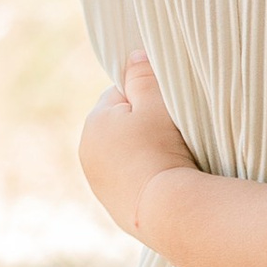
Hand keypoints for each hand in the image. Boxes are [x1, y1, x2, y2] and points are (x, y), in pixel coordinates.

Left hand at [80, 53, 198, 239]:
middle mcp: (90, 154)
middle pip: (123, 126)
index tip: (170, 108)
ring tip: (175, 159)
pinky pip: (135, 181)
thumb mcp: (156, 102)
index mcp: (94, 123)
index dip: (147, 96)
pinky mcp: (118, 210)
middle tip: (176, 133)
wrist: (169, 211)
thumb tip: (133, 56)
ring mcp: (102, 186)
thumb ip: (143, 75)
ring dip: (148, 153)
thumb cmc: (163, 150)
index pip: (120, 94)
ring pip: (129, 155)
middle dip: (145, 126)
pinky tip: (169, 181)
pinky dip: (149, 177)